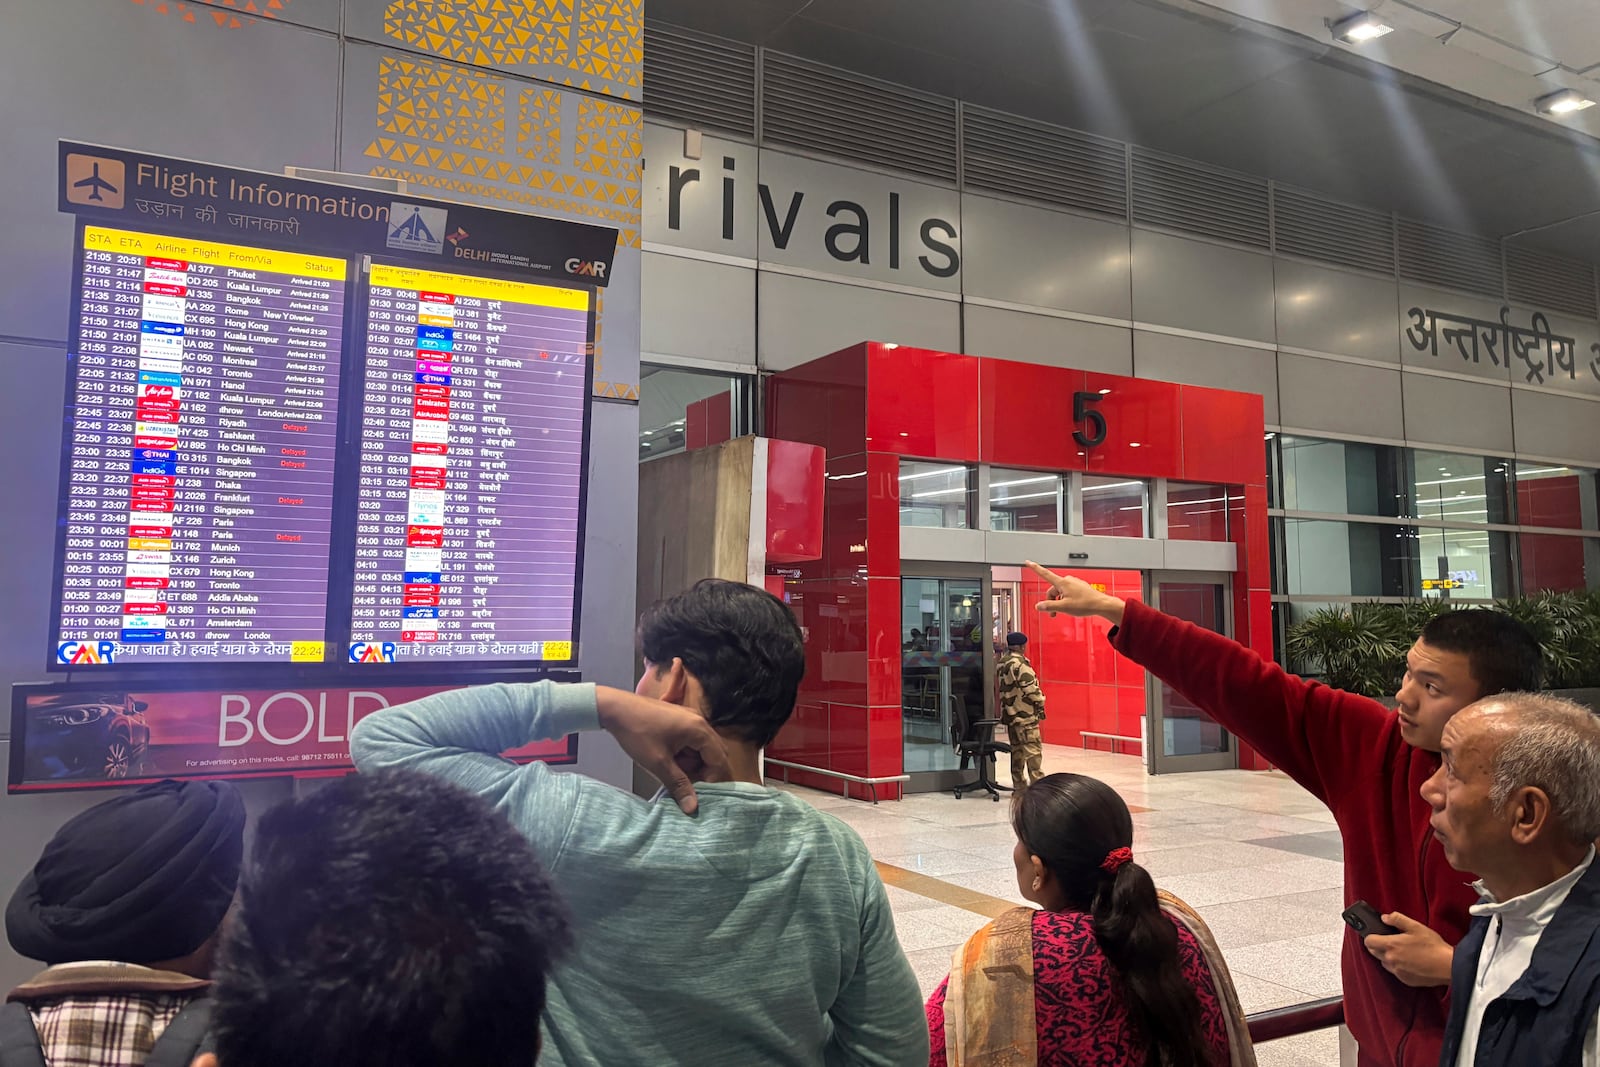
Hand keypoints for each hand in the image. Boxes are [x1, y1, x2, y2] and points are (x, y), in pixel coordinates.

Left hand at [595, 687, 731, 814]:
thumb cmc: (637, 733)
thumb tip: (693, 808)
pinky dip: (685, 753)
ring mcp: (690, 718)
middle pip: (714, 752)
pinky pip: (692, 740)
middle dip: (703, 771)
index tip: (697, 792)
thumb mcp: (658, 763)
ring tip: (672, 770)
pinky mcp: (680, 718)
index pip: (719, 760)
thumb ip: (678, 785)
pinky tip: (669, 759)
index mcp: (699, 729)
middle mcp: (700, 721)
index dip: (712, 779)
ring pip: (702, 747)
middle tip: (686, 783)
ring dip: (692, 762)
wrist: (615, 708)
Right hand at [1024, 561, 1125, 623]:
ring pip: (1061, 592)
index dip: (1035, 568)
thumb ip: (1049, 606)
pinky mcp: (1080, 587)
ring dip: (1059, 602)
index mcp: (1063, 583)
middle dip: (1051, 601)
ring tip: (1064, 611)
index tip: (1028, 562)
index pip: (1045, 574)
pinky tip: (1072, 607)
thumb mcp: (1064, 607)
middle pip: (1052, 590)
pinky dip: (1067, 600)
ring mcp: (1074, 583)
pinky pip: (1068, 593)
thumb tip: (1039, 606)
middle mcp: (1068, 580)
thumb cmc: (1085, 604)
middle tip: (1053, 613)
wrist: (1101, 604)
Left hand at [1363, 912, 1453, 987]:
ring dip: (1388, 957)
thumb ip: (1397, 919)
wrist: (1447, 966)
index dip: (1370, 936)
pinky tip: (1410, 961)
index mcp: (1391, 945)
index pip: (1368, 941)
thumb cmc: (1433, 946)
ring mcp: (1397, 971)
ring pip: (1384, 962)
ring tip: (1402, 951)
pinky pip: (1395, 972)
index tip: (1376, 934)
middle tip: (1390, 941)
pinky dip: (1398, 966)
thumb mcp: (1415, 926)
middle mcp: (1391, 960)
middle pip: (1374, 952)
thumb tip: (1384, 918)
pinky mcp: (1405, 980)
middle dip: (1378, 945)